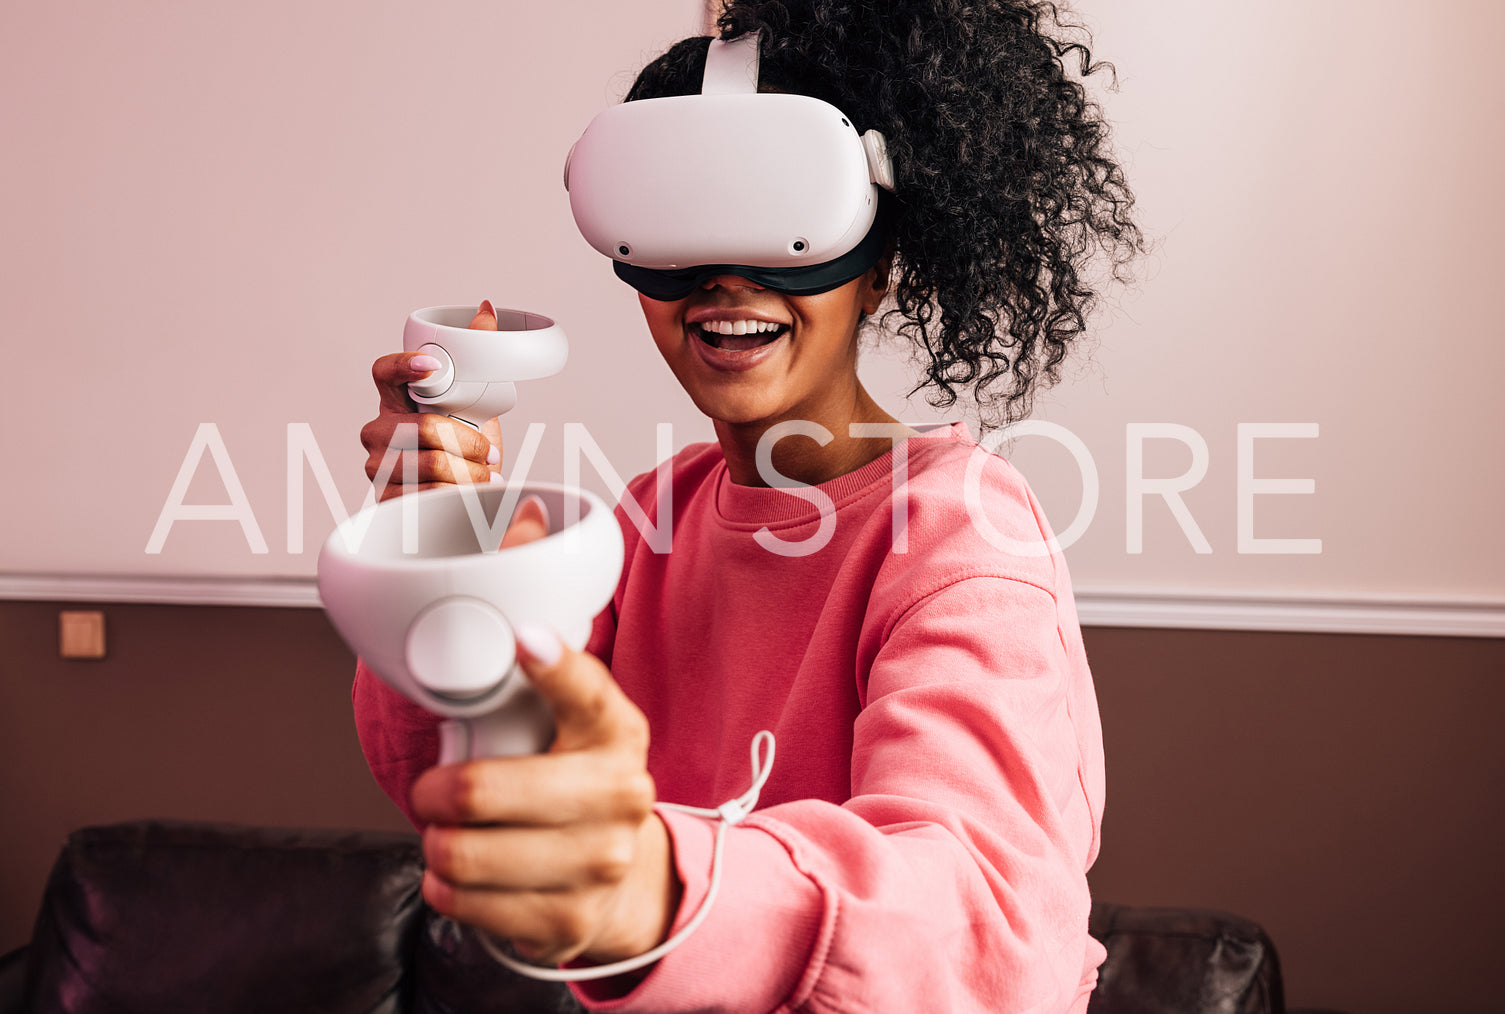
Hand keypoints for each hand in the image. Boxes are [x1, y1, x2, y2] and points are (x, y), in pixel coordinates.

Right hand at [360, 301, 504, 500]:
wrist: (461, 495)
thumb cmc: (461, 446)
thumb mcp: (473, 403)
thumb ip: (476, 356)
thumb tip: (486, 310)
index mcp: (395, 400)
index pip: (384, 372)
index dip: (405, 366)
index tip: (433, 366)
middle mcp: (378, 431)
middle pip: (423, 427)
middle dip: (468, 442)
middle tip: (490, 453)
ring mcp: (378, 466)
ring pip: (430, 463)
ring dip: (469, 472)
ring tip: (485, 475)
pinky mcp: (386, 499)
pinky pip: (426, 494)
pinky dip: (458, 495)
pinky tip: (472, 493)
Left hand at [411, 633, 680, 967]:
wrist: (622, 879)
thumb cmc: (575, 792)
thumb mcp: (574, 734)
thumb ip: (533, 699)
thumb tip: (485, 652)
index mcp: (617, 734)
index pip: (586, 692)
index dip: (552, 666)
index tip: (523, 640)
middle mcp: (620, 795)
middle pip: (478, 790)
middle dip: (432, 794)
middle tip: (433, 794)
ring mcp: (600, 862)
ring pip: (461, 854)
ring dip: (437, 846)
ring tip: (451, 838)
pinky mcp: (570, 919)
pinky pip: (463, 902)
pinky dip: (445, 888)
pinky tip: (463, 876)